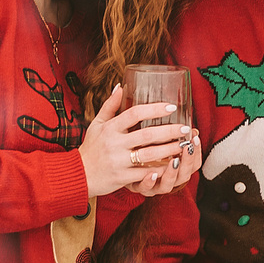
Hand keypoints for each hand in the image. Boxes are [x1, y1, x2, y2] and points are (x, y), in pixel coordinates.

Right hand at [80, 84, 196, 197]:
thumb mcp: (97, 124)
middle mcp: (114, 143)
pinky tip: (173, 165)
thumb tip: (121, 86)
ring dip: (169, 150)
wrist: (78, 174)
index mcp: (110, 128)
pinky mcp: (121, 177)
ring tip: (183, 145)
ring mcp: (118, 161)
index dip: (154, 109)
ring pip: (149, 154)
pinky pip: (144, 173)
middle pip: (146, 135)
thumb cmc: (91, 148)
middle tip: (185, 128)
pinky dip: (160, 170)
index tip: (172, 107)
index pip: (134, 113)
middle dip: (169, 131)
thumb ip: (110, 106)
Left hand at [133, 123, 200, 196]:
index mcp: (176, 169)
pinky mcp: (137, 187)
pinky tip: (151, 174)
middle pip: (184, 176)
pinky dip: (149, 182)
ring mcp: (153, 185)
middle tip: (187, 147)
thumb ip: (171, 133)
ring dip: (172, 173)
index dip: (197, 153)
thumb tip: (185, 118)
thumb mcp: (158, 141)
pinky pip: (145, 188)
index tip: (195, 138)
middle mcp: (167, 179)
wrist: (120, 166)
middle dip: (187, 162)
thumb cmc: (142, 150)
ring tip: (174, 161)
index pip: (193, 165)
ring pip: (167, 185)